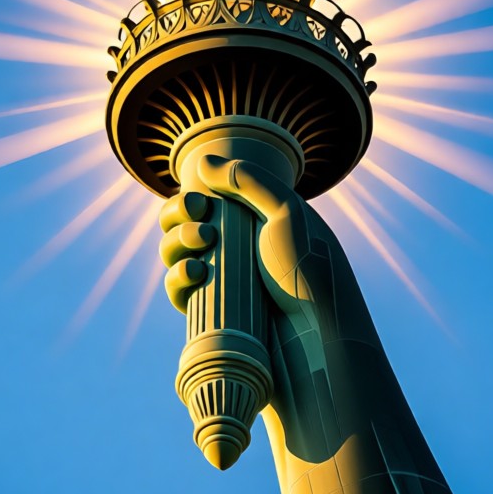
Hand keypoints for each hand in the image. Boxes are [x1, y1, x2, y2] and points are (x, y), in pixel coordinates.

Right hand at [159, 154, 357, 328]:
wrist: (319, 331)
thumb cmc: (310, 269)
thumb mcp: (287, 212)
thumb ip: (247, 180)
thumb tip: (203, 162)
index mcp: (249, 218)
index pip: (201, 200)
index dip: (187, 199)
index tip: (198, 203)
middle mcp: (232, 246)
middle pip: (180, 224)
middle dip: (176, 220)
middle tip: (203, 229)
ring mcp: (220, 279)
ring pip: (173, 254)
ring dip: (175, 245)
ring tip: (202, 252)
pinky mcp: (212, 311)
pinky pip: (177, 291)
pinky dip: (175, 279)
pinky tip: (194, 275)